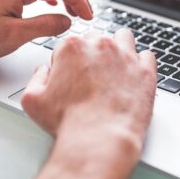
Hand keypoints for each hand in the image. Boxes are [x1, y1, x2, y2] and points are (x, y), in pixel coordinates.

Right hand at [21, 29, 156, 164]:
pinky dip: (141, 63)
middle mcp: (100, 46)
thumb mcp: (33, 100)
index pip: (69, 45)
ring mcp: (126, 56)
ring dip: (118, 49)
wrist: (99, 140)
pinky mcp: (146, 71)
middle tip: (91, 78)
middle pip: (96, 40)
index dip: (67, 62)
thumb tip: (43, 71)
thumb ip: (35, 78)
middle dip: (93, 55)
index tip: (70, 77)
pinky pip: (147, 56)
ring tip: (114, 69)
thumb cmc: (68, 122)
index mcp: (72, 47)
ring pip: (123, 39)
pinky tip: (133, 76)